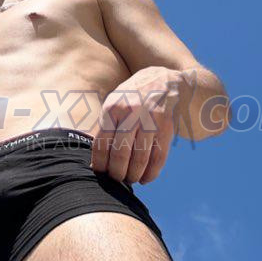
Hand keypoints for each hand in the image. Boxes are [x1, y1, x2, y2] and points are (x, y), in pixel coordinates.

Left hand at [90, 67, 189, 184]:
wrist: (163, 80)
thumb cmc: (132, 98)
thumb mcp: (115, 104)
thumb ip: (105, 129)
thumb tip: (95, 164)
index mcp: (112, 108)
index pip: (101, 144)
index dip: (100, 164)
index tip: (101, 173)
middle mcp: (131, 113)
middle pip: (120, 153)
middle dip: (117, 173)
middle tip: (116, 180)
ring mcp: (151, 120)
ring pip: (140, 158)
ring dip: (133, 175)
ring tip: (130, 180)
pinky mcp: (167, 127)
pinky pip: (158, 157)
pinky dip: (151, 173)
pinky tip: (145, 179)